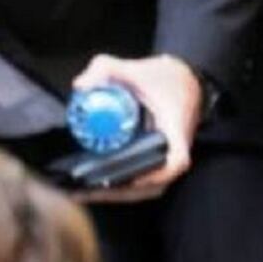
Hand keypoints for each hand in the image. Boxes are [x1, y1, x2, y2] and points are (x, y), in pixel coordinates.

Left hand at [69, 53, 202, 203]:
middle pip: (152, 185)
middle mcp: (173, 150)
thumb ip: (105, 68)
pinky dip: (116, 186)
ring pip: (143, 187)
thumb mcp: (133, 67)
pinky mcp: (154, 161)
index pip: (176, 161)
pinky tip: (89, 187)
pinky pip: (137, 179)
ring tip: (79, 194)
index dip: (154, 175)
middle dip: (117, 192)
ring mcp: (164, 159)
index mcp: (176, 130)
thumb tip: (80, 87)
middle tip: (82, 191)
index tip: (127, 178)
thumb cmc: (164, 77)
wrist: (182, 79)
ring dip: (114, 194)